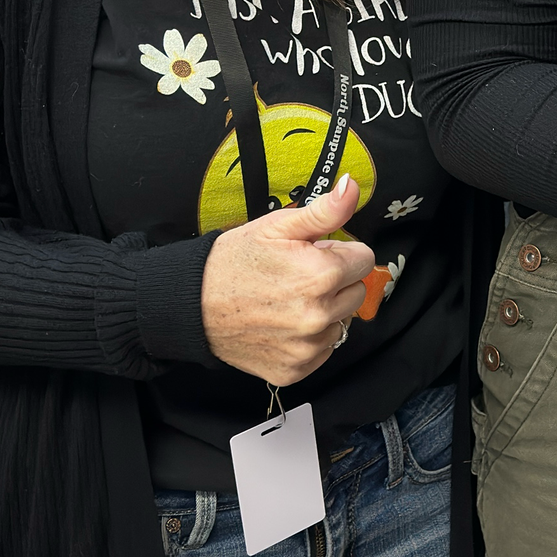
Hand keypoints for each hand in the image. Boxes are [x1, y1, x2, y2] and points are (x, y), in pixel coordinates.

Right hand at [200, 175, 375, 384]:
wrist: (192, 304)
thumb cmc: (233, 262)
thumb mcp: (277, 226)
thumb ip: (324, 210)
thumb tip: (351, 186)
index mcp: (321, 275)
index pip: (364, 259)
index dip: (340, 252)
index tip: (315, 254)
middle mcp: (319, 315)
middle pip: (356, 292)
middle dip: (336, 282)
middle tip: (299, 277)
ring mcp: (307, 347)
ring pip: (341, 323)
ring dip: (324, 312)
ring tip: (288, 300)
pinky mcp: (295, 369)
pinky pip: (322, 351)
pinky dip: (309, 339)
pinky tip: (283, 324)